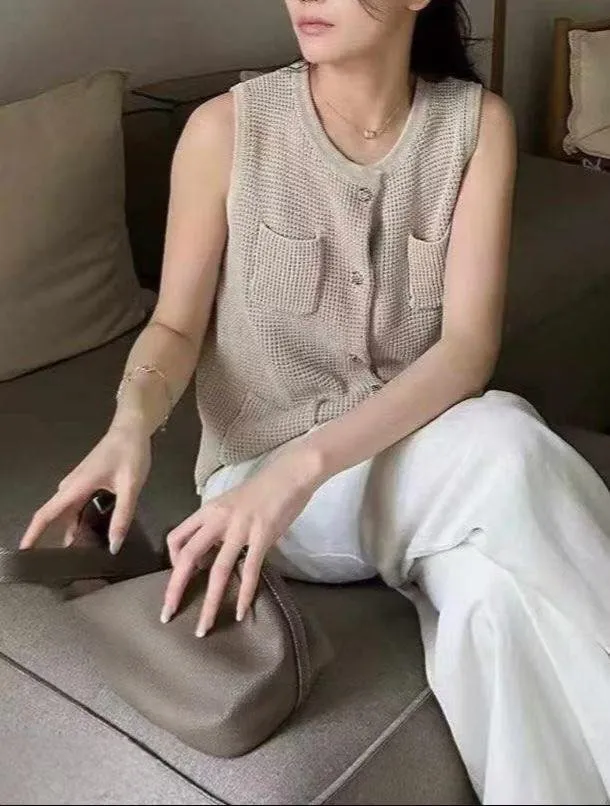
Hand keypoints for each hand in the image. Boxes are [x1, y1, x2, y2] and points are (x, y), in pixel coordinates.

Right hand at [20, 422, 151, 552]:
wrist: (132, 428)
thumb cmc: (130, 454)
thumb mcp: (130, 486)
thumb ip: (122, 516)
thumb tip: (112, 546)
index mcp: (76, 487)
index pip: (46, 514)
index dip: (33, 534)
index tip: (25, 553)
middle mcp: (71, 487)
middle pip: (57, 518)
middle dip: (56, 540)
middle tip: (67, 567)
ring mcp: (78, 484)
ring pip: (69, 514)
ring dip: (72, 532)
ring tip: (82, 556)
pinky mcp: (86, 483)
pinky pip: (77, 507)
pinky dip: (80, 521)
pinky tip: (94, 534)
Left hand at [162, 446, 321, 635]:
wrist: (290, 474)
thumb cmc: (263, 489)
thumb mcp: (231, 503)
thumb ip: (219, 525)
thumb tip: (214, 549)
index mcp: (208, 511)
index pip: (176, 537)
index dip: (171, 560)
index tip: (179, 576)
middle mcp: (218, 519)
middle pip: (187, 557)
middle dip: (174, 589)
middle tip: (167, 614)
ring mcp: (240, 528)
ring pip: (217, 571)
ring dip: (208, 603)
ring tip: (203, 628)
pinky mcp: (263, 535)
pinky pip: (249, 569)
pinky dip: (243, 594)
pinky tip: (239, 612)